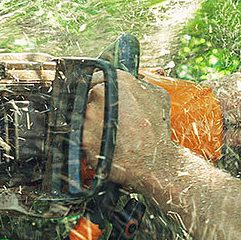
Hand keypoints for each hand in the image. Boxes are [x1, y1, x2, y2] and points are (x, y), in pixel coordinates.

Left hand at [83, 69, 182, 188]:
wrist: (154, 161)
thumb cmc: (157, 130)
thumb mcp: (158, 96)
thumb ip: (140, 84)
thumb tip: (131, 81)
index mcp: (118, 81)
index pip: (96, 78)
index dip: (99, 89)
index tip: (102, 98)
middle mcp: (101, 94)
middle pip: (89, 96)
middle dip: (98, 107)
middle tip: (112, 119)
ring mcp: (90, 115)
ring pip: (85, 116)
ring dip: (94, 123)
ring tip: (112, 133)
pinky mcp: (83, 135)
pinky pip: (82, 134)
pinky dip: (92, 139)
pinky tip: (107, 143)